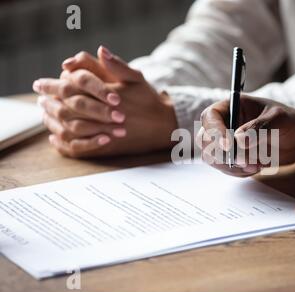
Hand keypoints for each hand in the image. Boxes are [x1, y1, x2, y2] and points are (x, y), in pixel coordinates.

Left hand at [33, 46, 177, 157]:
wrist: (164, 126)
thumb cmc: (149, 100)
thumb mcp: (136, 78)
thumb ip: (116, 65)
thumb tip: (100, 50)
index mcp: (108, 94)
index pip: (72, 85)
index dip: (53, 84)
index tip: (40, 83)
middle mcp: (104, 113)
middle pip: (66, 107)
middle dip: (49, 101)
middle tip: (39, 97)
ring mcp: (105, 131)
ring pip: (69, 127)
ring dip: (53, 120)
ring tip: (45, 113)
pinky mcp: (106, 146)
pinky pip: (78, 147)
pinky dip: (63, 143)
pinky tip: (55, 138)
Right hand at [196, 95, 294, 176]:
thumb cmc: (292, 122)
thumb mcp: (280, 120)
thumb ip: (260, 127)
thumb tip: (239, 140)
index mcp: (233, 106)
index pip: (211, 116)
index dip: (215, 131)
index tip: (228, 145)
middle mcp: (225, 123)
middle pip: (205, 139)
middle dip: (223, 154)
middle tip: (245, 162)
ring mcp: (227, 142)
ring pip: (212, 157)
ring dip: (231, 166)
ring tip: (256, 166)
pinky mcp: (232, 157)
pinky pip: (224, 169)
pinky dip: (238, 172)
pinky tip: (257, 167)